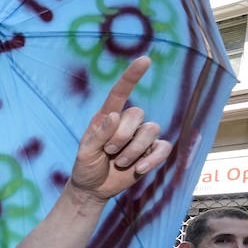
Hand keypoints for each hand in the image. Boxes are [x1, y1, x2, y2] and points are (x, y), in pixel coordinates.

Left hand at [69, 57, 172, 201]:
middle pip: (137, 113)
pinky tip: (139, 168)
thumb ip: (98, 135)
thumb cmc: (86, 166)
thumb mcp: (84, 152)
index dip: (132, 76)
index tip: (145, 60)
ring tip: (118, 162)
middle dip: (122, 136)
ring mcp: (141, 137)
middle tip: (108, 152)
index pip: (121, 92)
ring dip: (133, 150)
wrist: (93, 188)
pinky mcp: (152, 152)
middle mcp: (126, 123)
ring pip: (151, 130)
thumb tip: (115, 116)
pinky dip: (152, 159)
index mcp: (107, 117)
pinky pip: (163, 148)